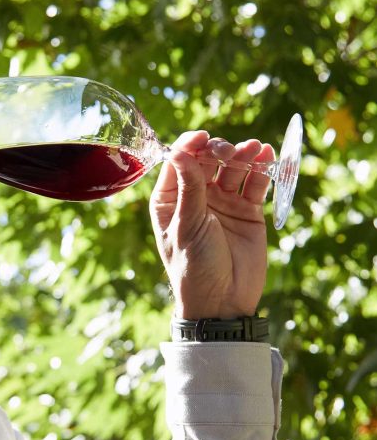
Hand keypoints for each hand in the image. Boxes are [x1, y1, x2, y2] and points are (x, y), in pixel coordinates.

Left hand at [149, 130, 274, 318]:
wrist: (223, 302)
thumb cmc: (194, 267)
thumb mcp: (188, 226)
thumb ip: (189, 189)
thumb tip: (178, 151)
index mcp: (170, 201)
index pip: (178, 164)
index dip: (188, 146)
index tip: (201, 137)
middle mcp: (196, 197)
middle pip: (207, 161)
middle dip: (219, 151)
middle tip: (229, 152)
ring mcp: (223, 203)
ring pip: (233, 169)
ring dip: (243, 156)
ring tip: (255, 149)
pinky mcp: (247, 211)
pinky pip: (255, 184)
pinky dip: (262, 170)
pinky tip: (269, 156)